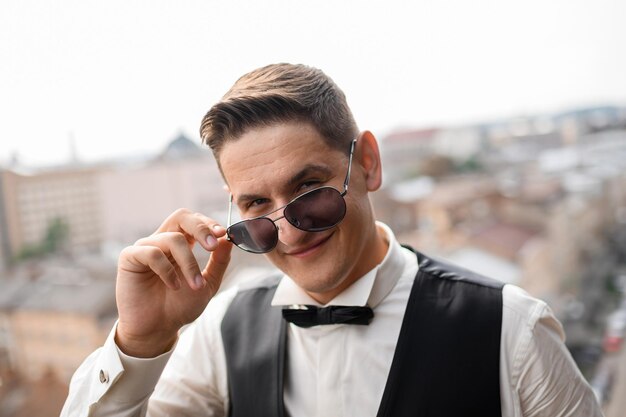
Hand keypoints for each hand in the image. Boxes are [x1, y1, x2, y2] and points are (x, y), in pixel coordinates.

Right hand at [114, 208, 231, 356]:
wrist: (158, 329)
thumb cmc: (180, 306)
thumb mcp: (208, 284)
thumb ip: (219, 262)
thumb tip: (228, 239)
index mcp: (181, 244)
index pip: (193, 221)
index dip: (208, 223)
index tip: (222, 234)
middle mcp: (162, 241)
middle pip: (180, 216)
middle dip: (200, 228)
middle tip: (212, 245)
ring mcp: (145, 247)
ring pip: (172, 239)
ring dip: (189, 262)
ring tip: (195, 284)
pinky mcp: (129, 258)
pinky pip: (151, 253)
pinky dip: (167, 269)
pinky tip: (173, 286)